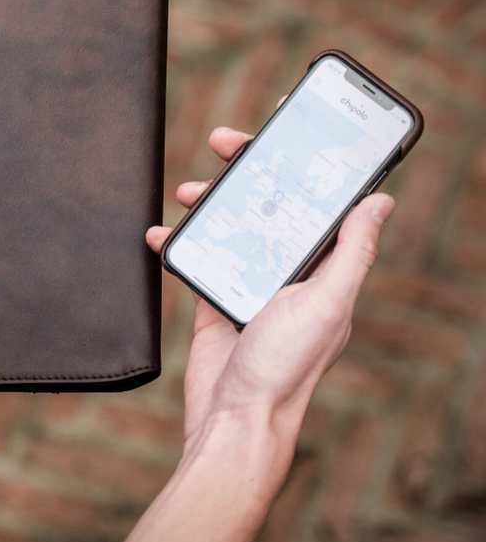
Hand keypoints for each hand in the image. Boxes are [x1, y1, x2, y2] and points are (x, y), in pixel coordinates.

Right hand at [145, 126, 394, 447]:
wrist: (234, 418)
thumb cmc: (286, 368)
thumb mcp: (326, 303)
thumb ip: (351, 252)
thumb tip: (380, 200)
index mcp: (322, 265)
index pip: (318, 198)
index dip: (306, 159)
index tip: (289, 122)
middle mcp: (288, 267)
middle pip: (269, 199)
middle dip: (249, 166)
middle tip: (226, 142)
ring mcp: (249, 279)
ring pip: (230, 220)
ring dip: (211, 199)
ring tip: (190, 192)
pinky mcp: (214, 295)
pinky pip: (197, 254)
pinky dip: (178, 239)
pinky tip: (161, 233)